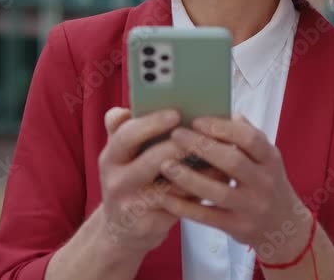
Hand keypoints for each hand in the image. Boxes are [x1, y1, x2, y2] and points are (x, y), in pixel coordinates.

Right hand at [96, 107, 231, 258]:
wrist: (124, 228)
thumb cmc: (131, 180)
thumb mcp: (123, 155)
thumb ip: (125, 130)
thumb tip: (128, 106)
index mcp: (110, 156)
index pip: (126, 135)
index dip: (151, 123)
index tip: (176, 114)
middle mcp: (117, 180)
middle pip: (152, 160)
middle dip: (181, 146)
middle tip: (204, 135)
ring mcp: (132, 204)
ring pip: (172, 184)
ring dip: (201, 169)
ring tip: (223, 153)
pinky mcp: (149, 224)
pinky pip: (181, 204)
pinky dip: (201, 190)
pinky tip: (218, 178)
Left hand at [156, 113, 312, 263]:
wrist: (284, 227)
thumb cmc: (269, 184)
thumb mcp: (268, 159)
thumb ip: (250, 137)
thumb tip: (230, 113)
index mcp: (270, 159)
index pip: (250, 139)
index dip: (223, 129)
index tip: (197, 121)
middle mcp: (263, 182)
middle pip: (232, 162)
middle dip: (202, 147)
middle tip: (176, 135)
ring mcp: (251, 206)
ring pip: (218, 191)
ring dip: (189, 178)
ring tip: (165, 164)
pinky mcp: (237, 227)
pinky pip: (207, 216)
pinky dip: (185, 207)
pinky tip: (165, 197)